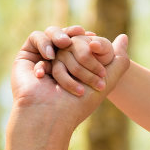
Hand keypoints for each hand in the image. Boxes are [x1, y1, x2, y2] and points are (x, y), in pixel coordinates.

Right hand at [9, 32, 129, 132]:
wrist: (50, 115)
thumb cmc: (77, 103)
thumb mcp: (105, 82)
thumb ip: (119, 60)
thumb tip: (125, 37)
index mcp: (75, 68)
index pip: (81, 43)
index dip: (86, 37)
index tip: (93, 37)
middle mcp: (58, 63)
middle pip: (67, 37)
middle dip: (75, 37)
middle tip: (80, 36)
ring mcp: (41, 60)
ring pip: (51, 34)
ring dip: (60, 36)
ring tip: (65, 44)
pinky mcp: (25, 58)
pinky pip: (35, 37)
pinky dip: (44, 43)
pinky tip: (50, 57)